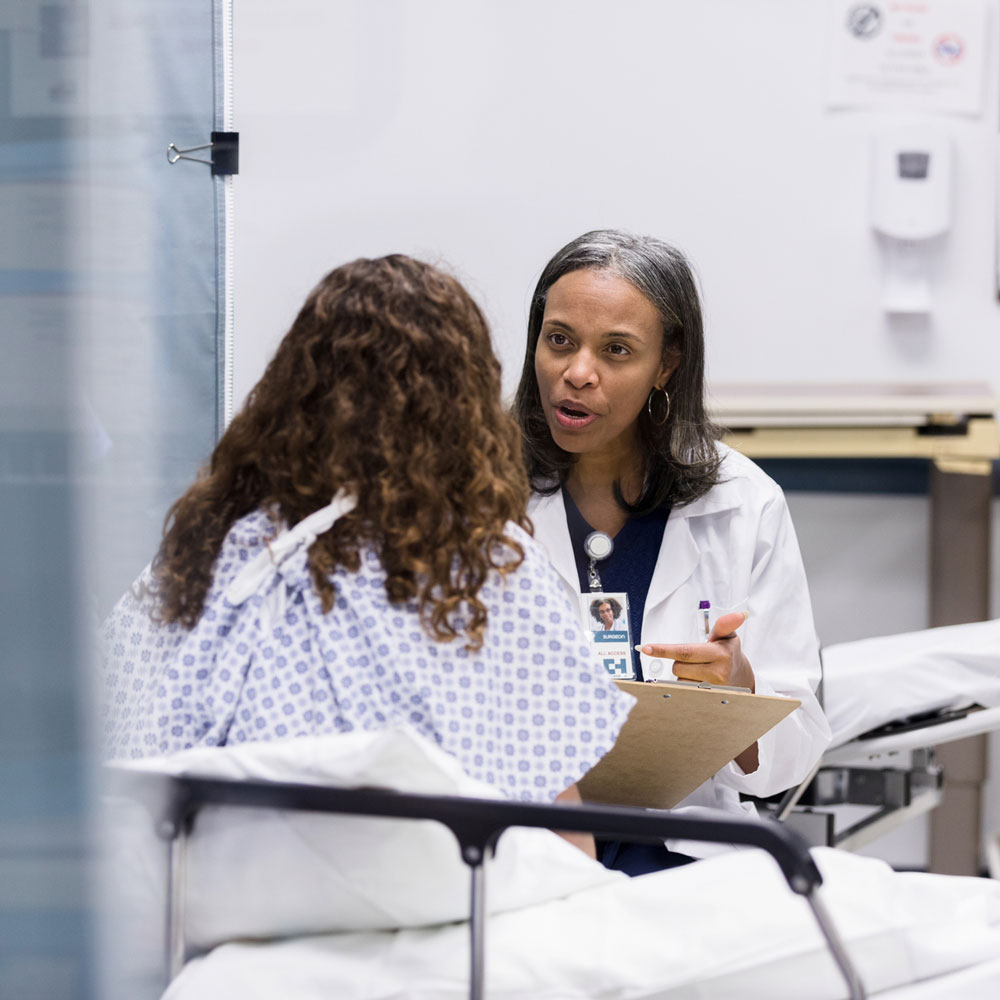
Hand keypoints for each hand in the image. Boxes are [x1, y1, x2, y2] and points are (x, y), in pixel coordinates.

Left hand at [638, 612, 757, 772]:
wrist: (741, 678)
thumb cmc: (728, 653)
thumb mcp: (727, 637)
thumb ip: (725, 625)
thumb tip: (741, 614)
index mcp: (719, 654)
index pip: (685, 651)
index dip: (663, 650)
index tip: (645, 648)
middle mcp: (716, 673)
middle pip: (678, 666)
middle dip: (680, 661)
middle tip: (695, 658)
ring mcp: (711, 690)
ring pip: (679, 680)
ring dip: (685, 674)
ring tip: (701, 670)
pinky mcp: (707, 700)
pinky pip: (684, 691)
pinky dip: (687, 684)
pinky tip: (700, 681)